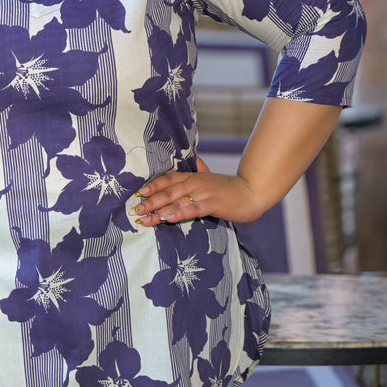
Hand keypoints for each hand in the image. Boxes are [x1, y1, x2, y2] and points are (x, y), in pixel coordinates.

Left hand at [133, 155, 260, 226]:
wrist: (250, 192)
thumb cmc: (227, 188)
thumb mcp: (208, 178)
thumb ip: (195, 173)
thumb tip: (184, 168)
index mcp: (192, 176)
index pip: (168, 179)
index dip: (152, 185)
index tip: (137, 193)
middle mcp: (195, 182)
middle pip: (168, 191)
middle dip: (150, 200)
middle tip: (136, 209)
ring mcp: (203, 192)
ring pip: (177, 200)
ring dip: (159, 209)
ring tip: (145, 218)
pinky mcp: (213, 204)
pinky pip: (193, 209)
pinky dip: (180, 213)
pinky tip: (169, 218)